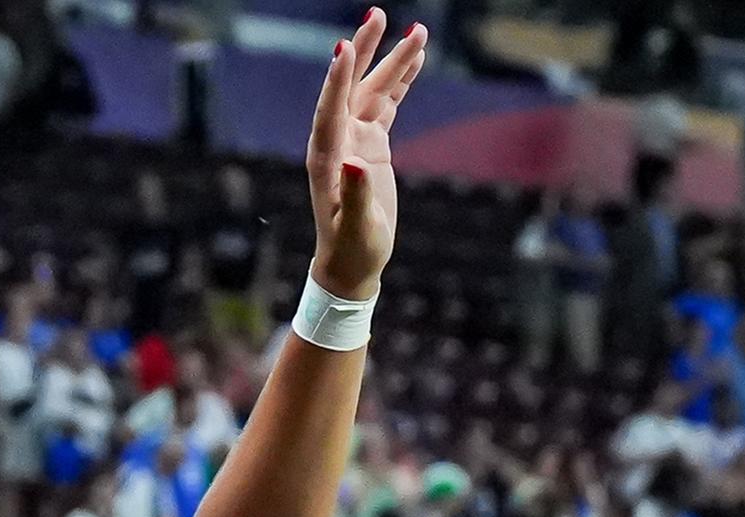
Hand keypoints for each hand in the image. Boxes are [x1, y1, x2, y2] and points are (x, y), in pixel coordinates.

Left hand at [305, 9, 427, 300]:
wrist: (352, 263)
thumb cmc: (353, 249)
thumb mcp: (358, 228)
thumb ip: (356, 195)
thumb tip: (355, 161)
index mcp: (326, 158)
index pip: (330, 110)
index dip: (336, 80)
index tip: (344, 47)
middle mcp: (337, 140)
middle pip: (350, 86)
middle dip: (364, 51)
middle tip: (377, 14)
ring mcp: (354, 138)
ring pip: (374, 90)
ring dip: (393, 61)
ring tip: (418, 31)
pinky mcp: (371, 142)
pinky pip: (387, 103)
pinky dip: (401, 81)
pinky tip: (416, 59)